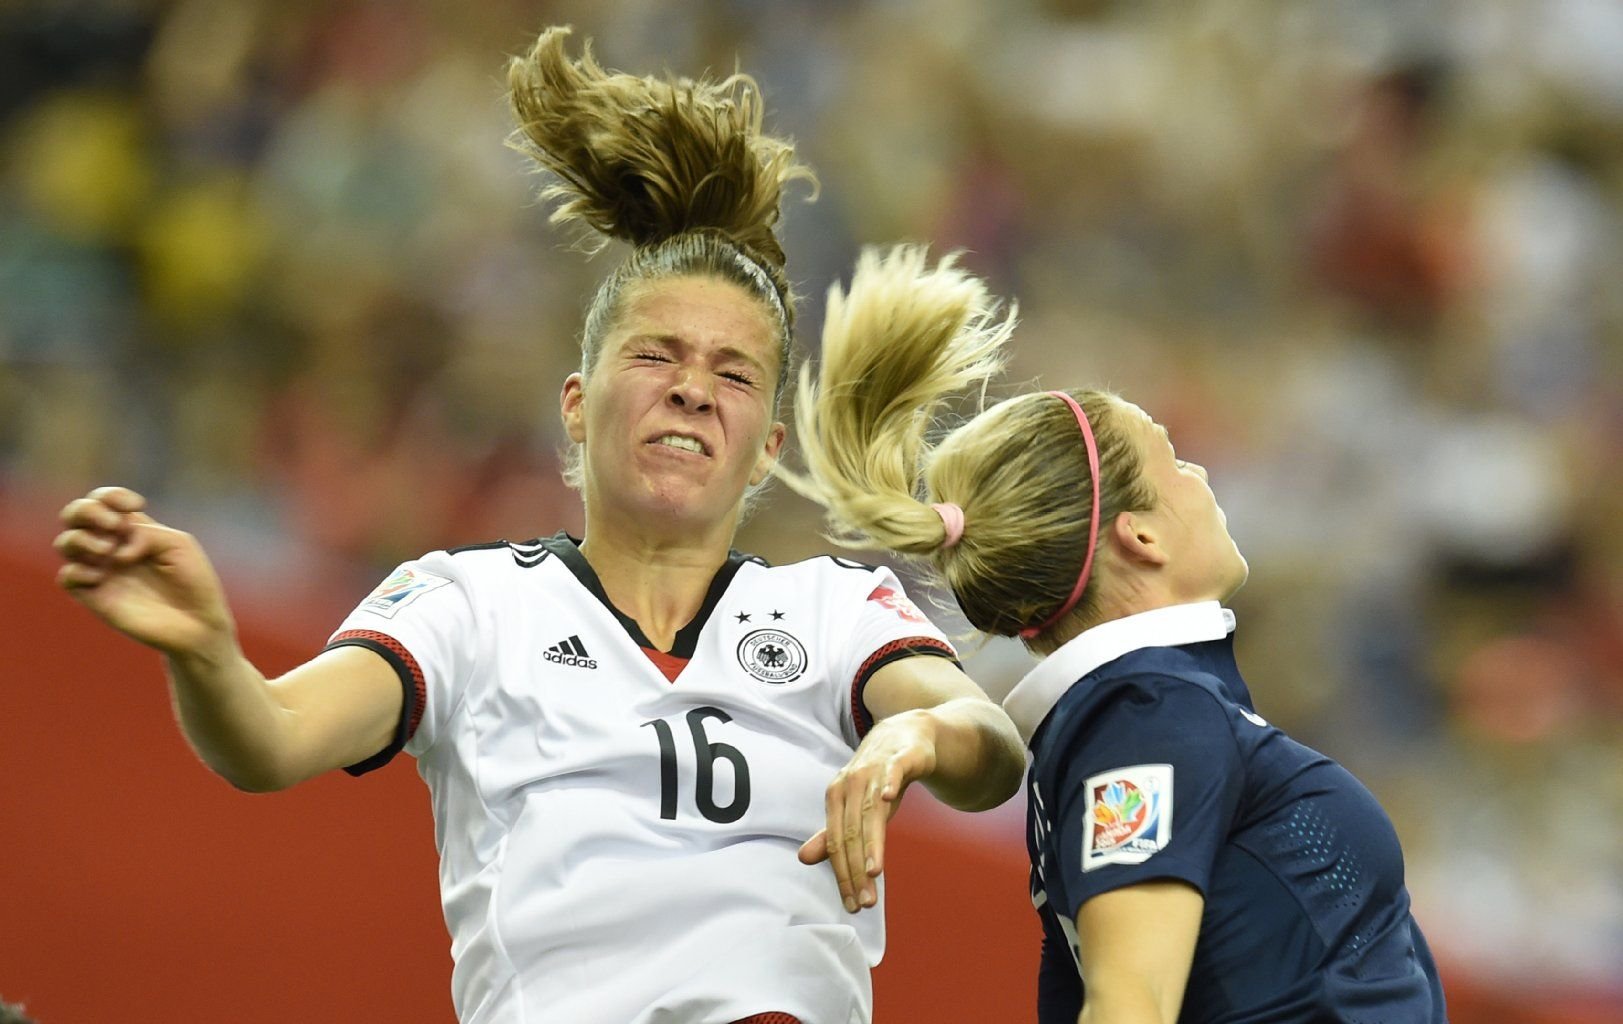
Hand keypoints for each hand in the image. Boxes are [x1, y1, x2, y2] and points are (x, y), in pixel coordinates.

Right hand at [54, 486, 236, 658]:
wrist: (198, 623)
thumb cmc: (193, 580)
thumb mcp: (178, 543)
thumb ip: (145, 532)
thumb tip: (114, 547)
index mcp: (134, 530)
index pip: (105, 501)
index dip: (111, 496)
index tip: (136, 505)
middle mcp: (112, 547)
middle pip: (76, 515)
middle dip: (86, 510)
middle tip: (113, 524)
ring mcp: (102, 571)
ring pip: (66, 543)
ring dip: (82, 539)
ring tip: (109, 550)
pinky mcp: (95, 597)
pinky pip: (68, 576)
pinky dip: (78, 570)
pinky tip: (102, 575)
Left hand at [799, 709, 937, 912]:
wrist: (904, 734)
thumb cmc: (877, 777)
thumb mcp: (855, 806)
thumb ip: (832, 833)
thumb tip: (802, 858)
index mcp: (836, 797)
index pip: (836, 842)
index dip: (843, 875)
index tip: (851, 904)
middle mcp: (852, 783)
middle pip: (852, 832)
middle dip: (857, 870)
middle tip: (865, 902)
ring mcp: (876, 769)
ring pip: (871, 810)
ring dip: (872, 842)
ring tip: (874, 872)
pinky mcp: (901, 757)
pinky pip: (893, 771)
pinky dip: (890, 782)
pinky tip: (889, 797)